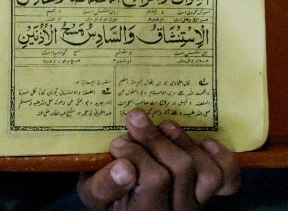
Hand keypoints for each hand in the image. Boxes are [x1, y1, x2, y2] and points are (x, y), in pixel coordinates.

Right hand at [77, 108, 239, 209]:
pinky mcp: (206, 194)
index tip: (116, 142)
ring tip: (164, 125)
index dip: (136, 155)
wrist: (124, 204)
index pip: (154, 180)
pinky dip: (221, 158)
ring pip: (206, 172)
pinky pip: (227, 180)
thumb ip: (103, 185)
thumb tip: (123, 167)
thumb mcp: (92, 194)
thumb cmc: (106, 194)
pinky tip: (204, 143)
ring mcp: (195, 203)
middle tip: (135, 118)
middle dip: (156, 139)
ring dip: (185, 143)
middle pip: (181, 169)